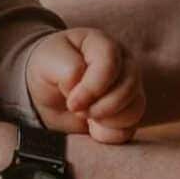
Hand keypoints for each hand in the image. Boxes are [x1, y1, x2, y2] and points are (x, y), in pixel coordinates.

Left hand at [26, 25, 144, 143]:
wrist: (45, 91)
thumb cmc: (48, 69)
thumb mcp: (48, 61)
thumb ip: (68, 69)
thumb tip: (85, 89)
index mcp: (102, 44)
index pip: (110, 63)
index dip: (92, 87)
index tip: (72, 103)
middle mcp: (122, 63)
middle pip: (128, 86)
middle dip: (99, 106)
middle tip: (76, 109)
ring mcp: (129, 87)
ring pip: (134, 108)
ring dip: (106, 120)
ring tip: (85, 116)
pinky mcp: (128, 110)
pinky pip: (131, 127)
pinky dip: (110, 133)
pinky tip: (93, 127)